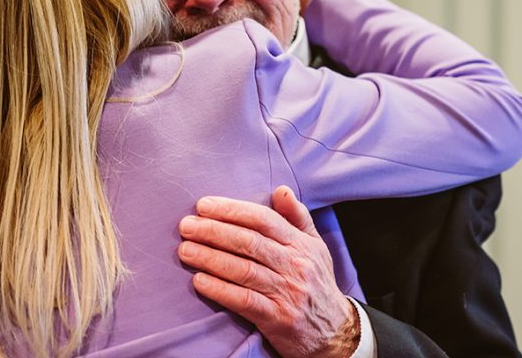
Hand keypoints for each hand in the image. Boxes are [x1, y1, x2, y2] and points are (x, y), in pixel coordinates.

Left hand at [177, 186, 358, 357]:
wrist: (335, 331)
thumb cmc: (317, 282)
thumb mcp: (315, 246)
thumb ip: (297, 217)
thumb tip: (281, 190)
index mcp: (301, 244)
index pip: (263, 219)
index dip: (231, 210)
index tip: (203, 205)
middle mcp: (295, 265)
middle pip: (249, 242)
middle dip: (213, 231)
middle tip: (186, 226)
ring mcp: (287, 292)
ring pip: (243, 270)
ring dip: (210, 258)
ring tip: (185, 250)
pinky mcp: (278, 318)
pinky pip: (244, 300)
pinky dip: (219, 289)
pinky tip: (199, 281)